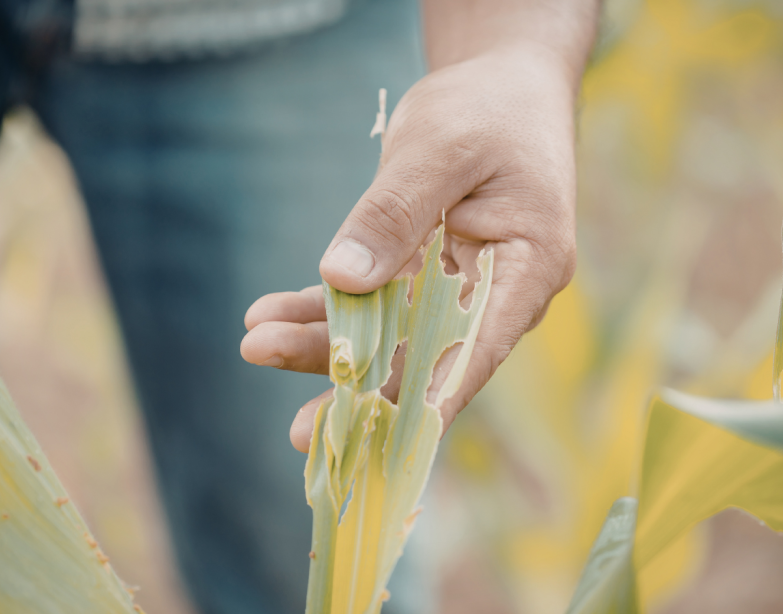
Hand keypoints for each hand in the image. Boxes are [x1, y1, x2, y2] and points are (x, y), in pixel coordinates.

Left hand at [242, 43, 579, 451]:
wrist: (499, 84)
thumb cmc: (488, 109)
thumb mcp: (441, 149)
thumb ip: (394, 213)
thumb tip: (340, 277)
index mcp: (526, 269)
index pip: (474, 351)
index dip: (424, 400)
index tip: (371, 438)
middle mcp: (495, 293)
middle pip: (424, 356)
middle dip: (356, 383)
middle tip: (296, 431)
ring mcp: (455, 287)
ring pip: (386, 332)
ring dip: (323, 342)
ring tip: (256, 341)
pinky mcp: (419, 272)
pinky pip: (368, 301)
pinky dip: (320, 307)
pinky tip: (268, 313)